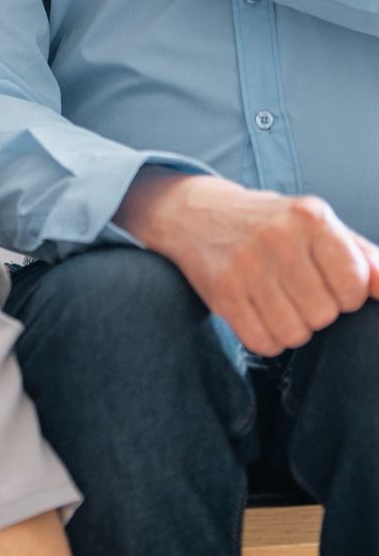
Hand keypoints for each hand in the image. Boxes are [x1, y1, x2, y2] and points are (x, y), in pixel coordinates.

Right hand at [118, 171, 378, 355]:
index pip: (354, 285)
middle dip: (315, 312)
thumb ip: (365, 258)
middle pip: (324, 315)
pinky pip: (262, 342)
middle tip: (295, 290)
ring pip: (294, 334)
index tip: (327, 282)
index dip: (346, 295)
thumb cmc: (271, 225)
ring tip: (276, 301)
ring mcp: (245, 263)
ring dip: (290, 327)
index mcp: (311, 217)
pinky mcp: (220, 289)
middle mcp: (277, 236)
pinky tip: (255, 311)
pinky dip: (264, 337)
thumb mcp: (319, 226)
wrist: (194, 212)